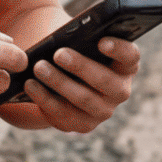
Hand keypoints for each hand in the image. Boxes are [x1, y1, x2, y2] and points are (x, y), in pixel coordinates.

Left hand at [17, 35, 140, 134]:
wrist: (63, 78)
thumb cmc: (76, 52)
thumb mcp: (81, 42)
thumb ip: (81, 38)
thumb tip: (63, 36)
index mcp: (125, 65)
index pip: (131, 57)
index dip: (119, 49)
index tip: (101, 41)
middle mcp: (120, 90)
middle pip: (105, 81)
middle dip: (81, 66)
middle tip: (59, 53)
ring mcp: (103, 111)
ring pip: (83, 99)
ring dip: (59, 82)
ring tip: (39, 67)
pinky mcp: (83, 124)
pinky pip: (63, 113)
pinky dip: (44, 98)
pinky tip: (30, 85)